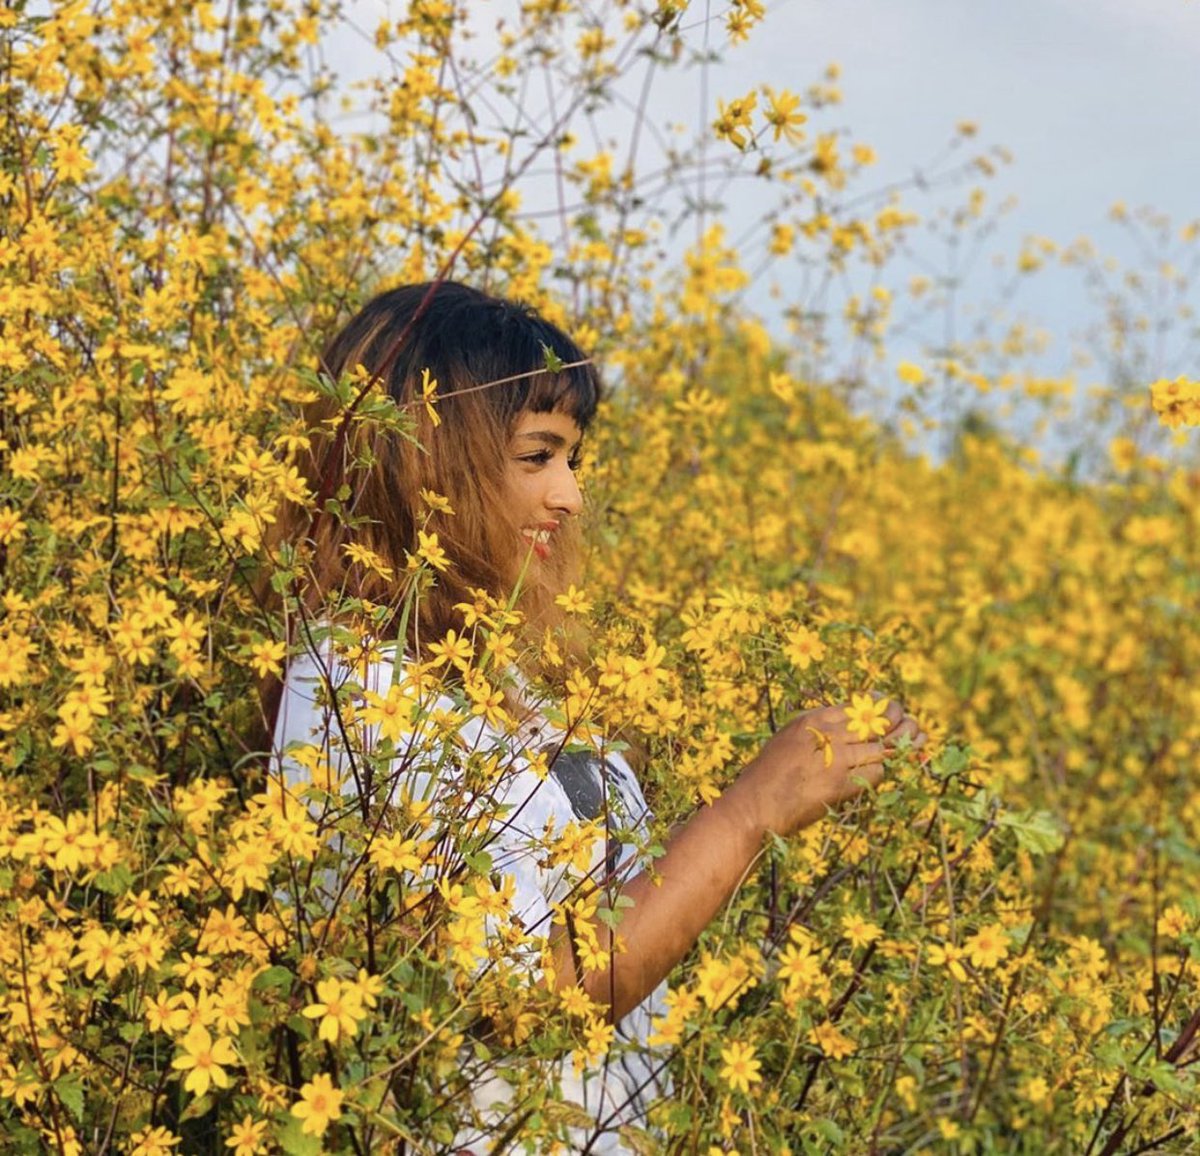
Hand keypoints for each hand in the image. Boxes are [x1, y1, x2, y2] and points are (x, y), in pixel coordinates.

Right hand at [732, 698, 923, 837]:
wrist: (755, 804)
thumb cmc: (767, 775)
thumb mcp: (789, 739)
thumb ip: (816, 731)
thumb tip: (846, 727)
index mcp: (813, 719)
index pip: (858, 705)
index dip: (880, 705)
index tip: (891, 707)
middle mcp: (827, 734)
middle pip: (875, 722)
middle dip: (900, 722)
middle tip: (914, 726)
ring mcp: (835, 758)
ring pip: (880, 747)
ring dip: (897, 749)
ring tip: (910, 747)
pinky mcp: (841, 784)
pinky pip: (875, 772)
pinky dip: (881, 772)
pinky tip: (879, 773)